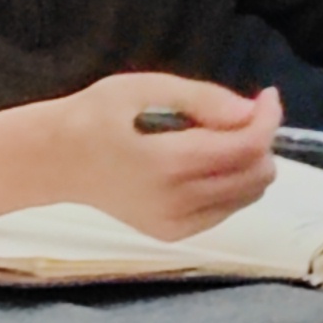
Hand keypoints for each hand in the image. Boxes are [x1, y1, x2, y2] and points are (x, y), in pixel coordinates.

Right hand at [58, 71, 278, 237]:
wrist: (53, 163)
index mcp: (166, 163)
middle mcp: (175, 202)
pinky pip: (226, 210)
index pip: (246, 147)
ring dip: (249, 163)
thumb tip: (249, 112)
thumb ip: (200, 98)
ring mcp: (174, 225)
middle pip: (256, 175)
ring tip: (216, 137)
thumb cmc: (94, 117)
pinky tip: (205, 162)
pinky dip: (231, 184)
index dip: (268, 119)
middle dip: (259, 140)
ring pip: (247, 196)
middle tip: (235, 115)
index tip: (266, 94)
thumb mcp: (142, 87)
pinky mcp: (172, 235)